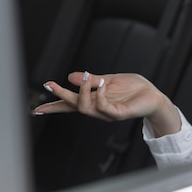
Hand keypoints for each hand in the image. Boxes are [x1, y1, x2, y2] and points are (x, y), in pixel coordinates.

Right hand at [34, 72, 180, 135]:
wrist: (154, 97)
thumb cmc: (134, 90)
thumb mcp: (109, 80)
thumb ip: (92, 80)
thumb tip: (72, 77)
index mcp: (95, 101)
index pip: (71, 105)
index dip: (55, 106)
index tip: (38, 107)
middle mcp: (98, 109)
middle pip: (73, 106)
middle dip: (60, 95)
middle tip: (51, 85)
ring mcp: (107, 113)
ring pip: (85, 108)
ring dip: (82, 91)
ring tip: (86, 77)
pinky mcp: (118, 114)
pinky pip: (103, 107)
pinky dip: (99, 94)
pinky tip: (101, 84)